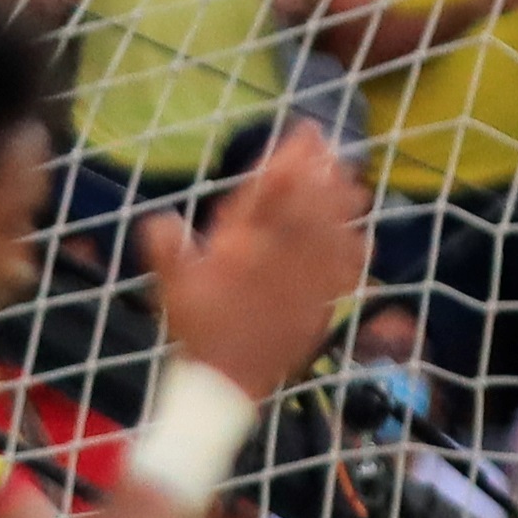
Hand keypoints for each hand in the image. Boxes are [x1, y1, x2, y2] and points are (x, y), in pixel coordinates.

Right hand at [141, 127, 366, 401]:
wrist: (227, 384)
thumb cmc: (196, 333)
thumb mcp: (170, 290)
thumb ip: (167, 251)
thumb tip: (157, 220)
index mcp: (241, 246)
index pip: (270, 192)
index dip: (289, 159)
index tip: (303, 133)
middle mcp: (278, 256)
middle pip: (307, 203)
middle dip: (320, 172)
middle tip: (331, 149)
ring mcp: (304, 278)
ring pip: (331, 230)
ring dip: (343, 203)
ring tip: (353, 182)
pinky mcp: (321, 301)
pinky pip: (344, 267)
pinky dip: (353, 246)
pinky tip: (360, 235)